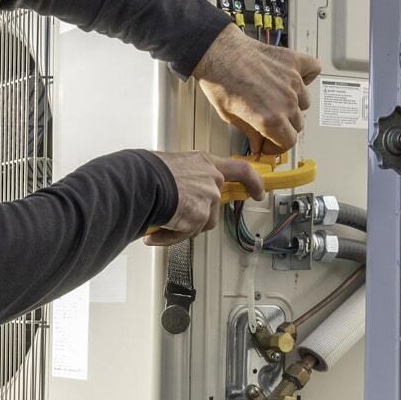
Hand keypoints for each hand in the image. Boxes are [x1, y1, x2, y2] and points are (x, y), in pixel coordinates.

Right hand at [146, 152, 262, 245]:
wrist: (142, 182)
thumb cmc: (148, 171)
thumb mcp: (172, 165)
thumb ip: (184, 176)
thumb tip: (175, 189)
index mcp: (206, 163)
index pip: (241, 170)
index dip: (253, 182)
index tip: (258, 191)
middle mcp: (212, 179)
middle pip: (214, 206)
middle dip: (197, 216)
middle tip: (180, 218)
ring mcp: (208, 199)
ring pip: (202, 222)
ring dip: (182, 226)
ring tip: (161, 222)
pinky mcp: (200, 217)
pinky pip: (187, 233)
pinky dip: (171, 236)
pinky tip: (156, 233)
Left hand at [190, 23, 322, 152]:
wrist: (218, 52)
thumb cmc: (220, 80)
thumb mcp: (230, 116)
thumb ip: (251, 133)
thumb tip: (258, 144)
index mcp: (270, 119)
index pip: (288, 142)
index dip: (277, 146)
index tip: (271, 143)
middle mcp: (286, 101)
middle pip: (298, 125)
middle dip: (283, 127)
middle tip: (270, 121)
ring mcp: (292, 81)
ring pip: (304, 103)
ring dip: (294, 104)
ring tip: (277, 98)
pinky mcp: (293, 62)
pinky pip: (313, 70)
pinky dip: (307, 75)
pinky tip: (294, 78)